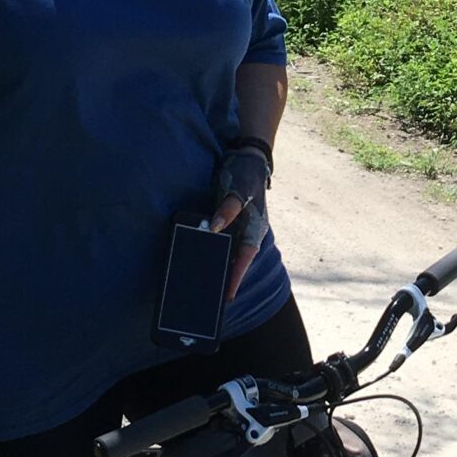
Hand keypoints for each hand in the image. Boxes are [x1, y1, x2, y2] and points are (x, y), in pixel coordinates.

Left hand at [210, 141, 271, 301]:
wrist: (247, 158)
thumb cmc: (246, 174)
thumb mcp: (238, 190)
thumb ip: (228, 209)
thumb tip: (215, 228)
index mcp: (255, 227)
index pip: (245, 257)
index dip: (236, 276)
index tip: (228, 295)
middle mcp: (248, 230)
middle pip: (237, 260)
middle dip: (227, 278)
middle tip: (214, 298)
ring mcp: (240, 226)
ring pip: (230, 252)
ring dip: (221, 266)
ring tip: (207, 285)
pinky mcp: (230, 220)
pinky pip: (224, 241)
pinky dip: (215, 250)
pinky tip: (202, 258)